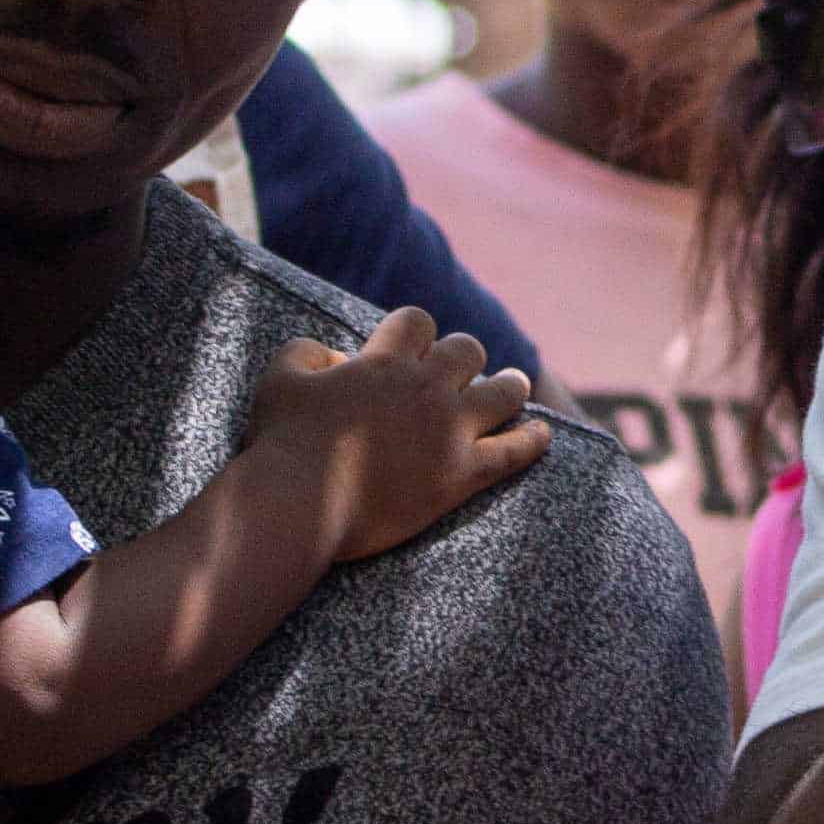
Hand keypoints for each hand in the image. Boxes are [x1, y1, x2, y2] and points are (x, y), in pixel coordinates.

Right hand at [251, 307, 548, 562]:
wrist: (298, 502)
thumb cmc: (281, 442)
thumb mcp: (281, 378)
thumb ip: (308, 352)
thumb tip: (339, 356)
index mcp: (386, 360)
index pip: (418, 321)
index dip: (417, 331)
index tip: (415, 345)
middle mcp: (426, 387)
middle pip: (467, 350)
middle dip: (464, 357)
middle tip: (464, 369)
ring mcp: (449, 430)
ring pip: (503, 391)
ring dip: (509, 385)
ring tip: (513, 386)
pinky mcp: (461, 474)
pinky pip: (513, 451)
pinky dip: (532, 441)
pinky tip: (541, 436)